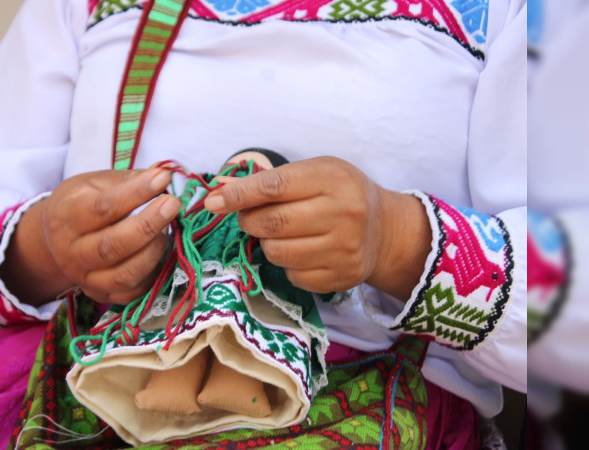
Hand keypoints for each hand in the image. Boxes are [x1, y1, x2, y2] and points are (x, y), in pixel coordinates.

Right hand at [1, 168, 180, 305]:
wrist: (56, 239)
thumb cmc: (82, 203)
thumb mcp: (95, 183)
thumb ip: (128, 181)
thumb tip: (163, 177)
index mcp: (66, 216)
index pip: (103, 208)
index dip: (136, 193)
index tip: (163, 178)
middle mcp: (71, 252)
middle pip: (111, 246)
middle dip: (148, 225)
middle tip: (173, 204)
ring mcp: (85, 278)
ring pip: (123, 275)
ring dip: (153, 251)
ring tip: (168, 229)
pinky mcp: (101, 295)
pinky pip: (132, 292)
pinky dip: (153, 273)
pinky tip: (163, 251)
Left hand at [204, 156, 429, 299]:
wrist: (385, 231)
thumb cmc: (340, 194)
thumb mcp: (313, 174)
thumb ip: (269, 181)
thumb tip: (220, 189)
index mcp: (332, 179)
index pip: (274, 187)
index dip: (239, 195)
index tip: (213, 201)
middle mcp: (343, 213)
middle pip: (272, 223)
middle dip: (248, 221)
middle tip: (248, 217)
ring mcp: (344, 248)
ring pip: (277, 252)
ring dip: (267, 244)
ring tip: (281, 233)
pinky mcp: (341, 276)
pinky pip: (292, 275)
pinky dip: (287, 264)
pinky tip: (302, 251)